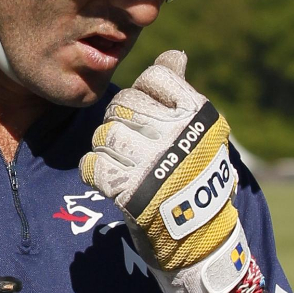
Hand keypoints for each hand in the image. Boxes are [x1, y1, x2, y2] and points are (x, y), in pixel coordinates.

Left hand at [79, 50, 251, 292]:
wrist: (200, 237)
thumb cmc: (197, 174)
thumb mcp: (201, 130)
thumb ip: (181, 91)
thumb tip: (175, 55)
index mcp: (196, 114)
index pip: (153, 77)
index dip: (142, 93)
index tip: (148, 115)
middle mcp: (177, 134)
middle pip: (122, 105)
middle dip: (118, 121)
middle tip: (129, 142)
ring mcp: (154, 163)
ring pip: (104, 134)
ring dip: (104, 148)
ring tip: (119, 161)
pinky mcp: (131, 192)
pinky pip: (92, 166)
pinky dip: (94, 172)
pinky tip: (108, 179)